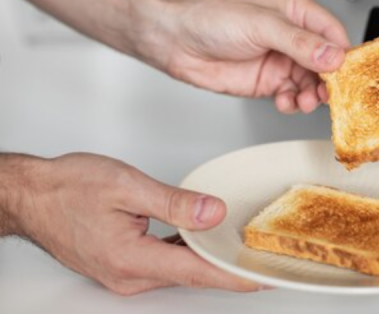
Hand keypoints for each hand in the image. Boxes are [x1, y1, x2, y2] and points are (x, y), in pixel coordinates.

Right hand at [13, 153, 260, 294]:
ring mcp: (125, 273)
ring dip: (209, 258)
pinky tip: (203, 239)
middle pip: (193, 274)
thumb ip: (174, 203)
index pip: (197, 271)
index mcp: (131, 258)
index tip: (264, 276)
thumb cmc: (67, 187)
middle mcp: (129, 275)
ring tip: (244, 248)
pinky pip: (165, 262)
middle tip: (266, 257)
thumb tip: (213, 213)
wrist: (29, 195)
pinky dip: (187, 252)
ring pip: (180, 269)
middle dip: (229, 267)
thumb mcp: (126, 185)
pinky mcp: (123, 265)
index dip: (235, 275)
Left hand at [138, 0, 349, 113]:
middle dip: (329, 81)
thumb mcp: (260, 25)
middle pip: (327, 63)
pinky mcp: (270, 82)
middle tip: (326, 95)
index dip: (343, 55)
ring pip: (312, 83)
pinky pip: (294, 96)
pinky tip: (286, 103)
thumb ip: (298, 42)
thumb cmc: (210, 19)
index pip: (333, 33)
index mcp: (296, 12)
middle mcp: (293, 37)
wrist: (175, 41)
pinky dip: (294, 103)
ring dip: (312, 96)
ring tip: (303, 101)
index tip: (346, 74)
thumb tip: (331, 55)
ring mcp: (282, 60)